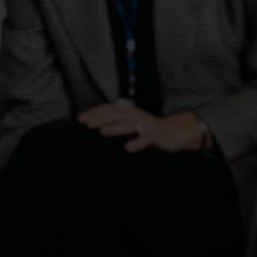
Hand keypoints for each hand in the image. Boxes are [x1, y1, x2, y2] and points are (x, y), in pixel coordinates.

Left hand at [77, 101, 207, 153]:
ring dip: (115, 127)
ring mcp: (147, 124)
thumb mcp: (133, 125)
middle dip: (101, 118)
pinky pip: (147, 138)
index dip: (95, 112)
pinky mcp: (157, 135)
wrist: (176, 131)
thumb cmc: (150, 129)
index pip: (110, 108)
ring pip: (130, 123)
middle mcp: (138, 115)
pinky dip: (138, 142)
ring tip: (102, 132)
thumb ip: (119, 124)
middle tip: (86, 124)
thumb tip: (98, 126)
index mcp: (130, 112)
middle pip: (117, 114)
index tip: (81, 119)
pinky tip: (128, 148)